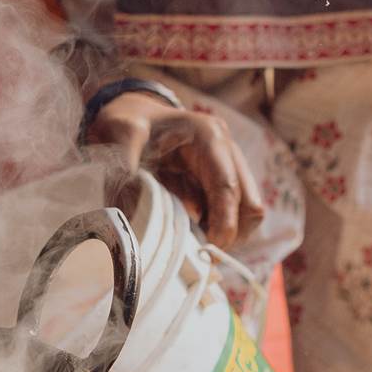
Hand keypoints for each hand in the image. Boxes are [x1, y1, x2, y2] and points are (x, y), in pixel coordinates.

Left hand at [86, 88, 263, 248]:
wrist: (132, 115)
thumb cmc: (129, 121)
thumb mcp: (121, 131)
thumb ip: (125, 156)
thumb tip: (127, 194)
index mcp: (208, 135)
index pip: (227, 185)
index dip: (224, 222)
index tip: (210, 249)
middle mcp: (226, 149)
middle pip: (249, 203)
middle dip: (232, 234)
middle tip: (204, 256)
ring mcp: (227, 165)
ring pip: (246, 212)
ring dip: (227, 234)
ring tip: (196, 247)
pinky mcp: (220, 181)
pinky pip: (230, 213)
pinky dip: (216, 230)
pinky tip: (192, 236)